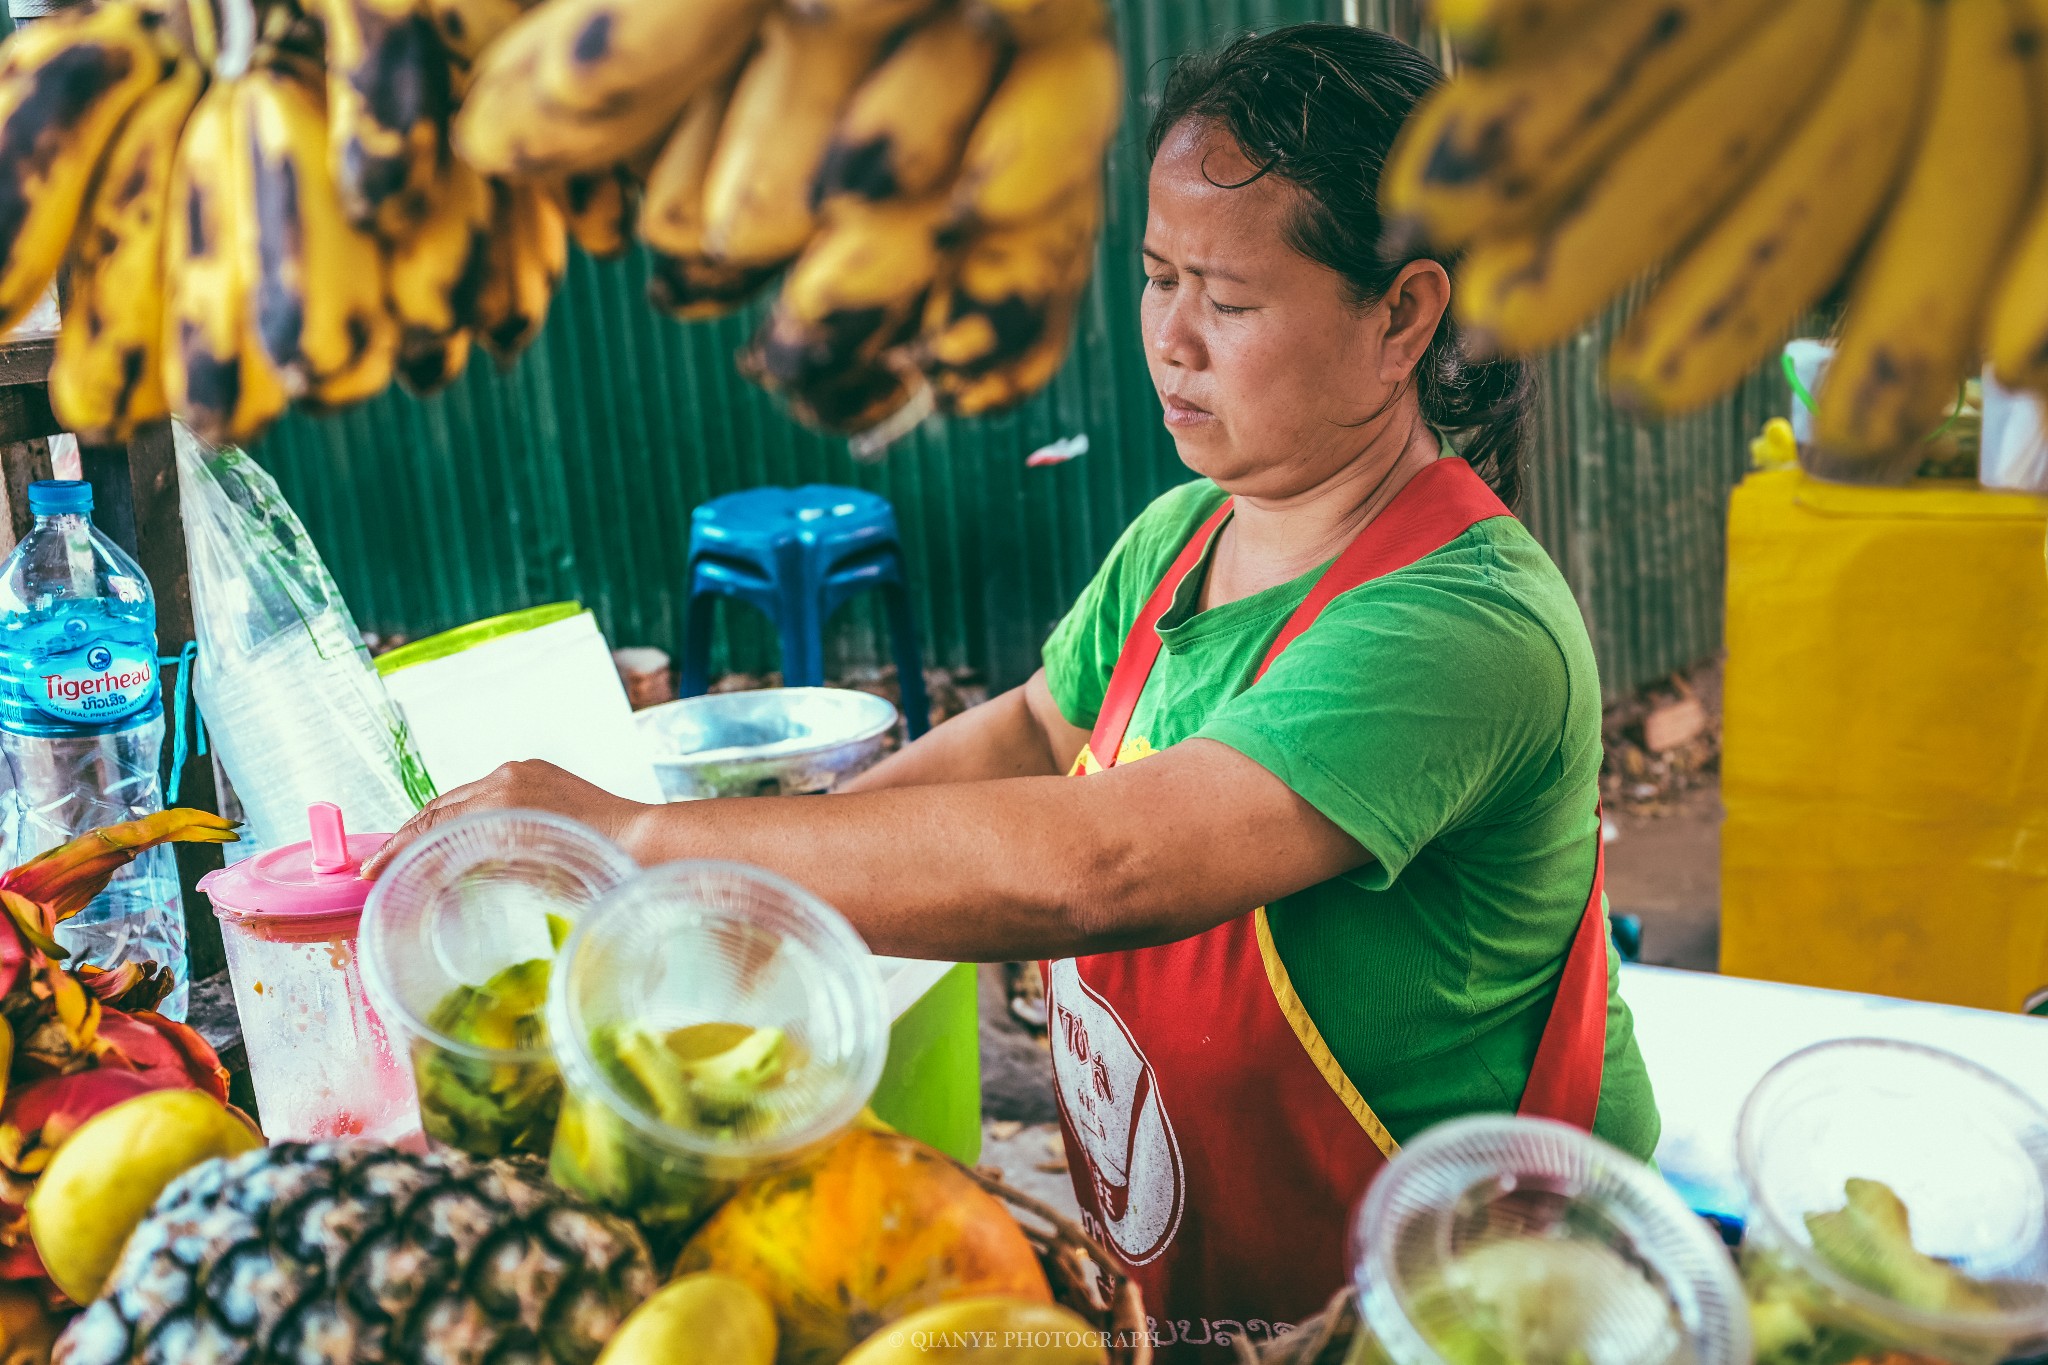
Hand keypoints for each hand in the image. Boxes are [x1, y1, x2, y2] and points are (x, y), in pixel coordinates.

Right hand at [360, 760, 651, 877]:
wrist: (643, 840)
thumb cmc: (596, 867)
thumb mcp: (527, 876)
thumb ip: (480, 869)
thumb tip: (439, 877)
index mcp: (500, 803)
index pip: (431, 826)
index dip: (397, 851)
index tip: (370, 872)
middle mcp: (505, 778)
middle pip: (438, 807)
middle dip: (407, 836)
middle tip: (380, 863)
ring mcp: (520, 770)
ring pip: (460, 796)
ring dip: (434, 823)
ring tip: (412, 850)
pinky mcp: (535, 769)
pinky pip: (487, 789)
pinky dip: (465, 810)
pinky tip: (458, 832)